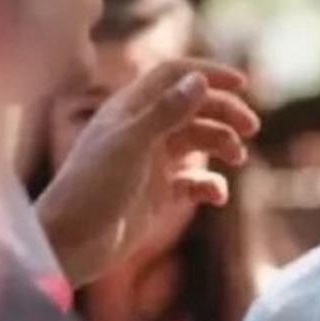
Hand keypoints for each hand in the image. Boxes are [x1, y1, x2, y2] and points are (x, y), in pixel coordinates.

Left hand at [34, 59, 258, 286]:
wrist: (67, 247)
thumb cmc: (92, 189)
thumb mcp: (131, 145)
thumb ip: (166, 112)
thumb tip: (200, 80)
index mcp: (130, 110)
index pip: (174, 76)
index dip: (208, 73)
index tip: (241, 83)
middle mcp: (142, 130)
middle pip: (193, 107)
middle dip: (225, 112)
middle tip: (252, 128)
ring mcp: (150, 162)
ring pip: (198, 141)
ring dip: (222, 144)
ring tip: (237, 158)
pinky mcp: (157, 194)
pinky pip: (194, 182)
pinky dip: (210, 184)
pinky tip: (217, 195)